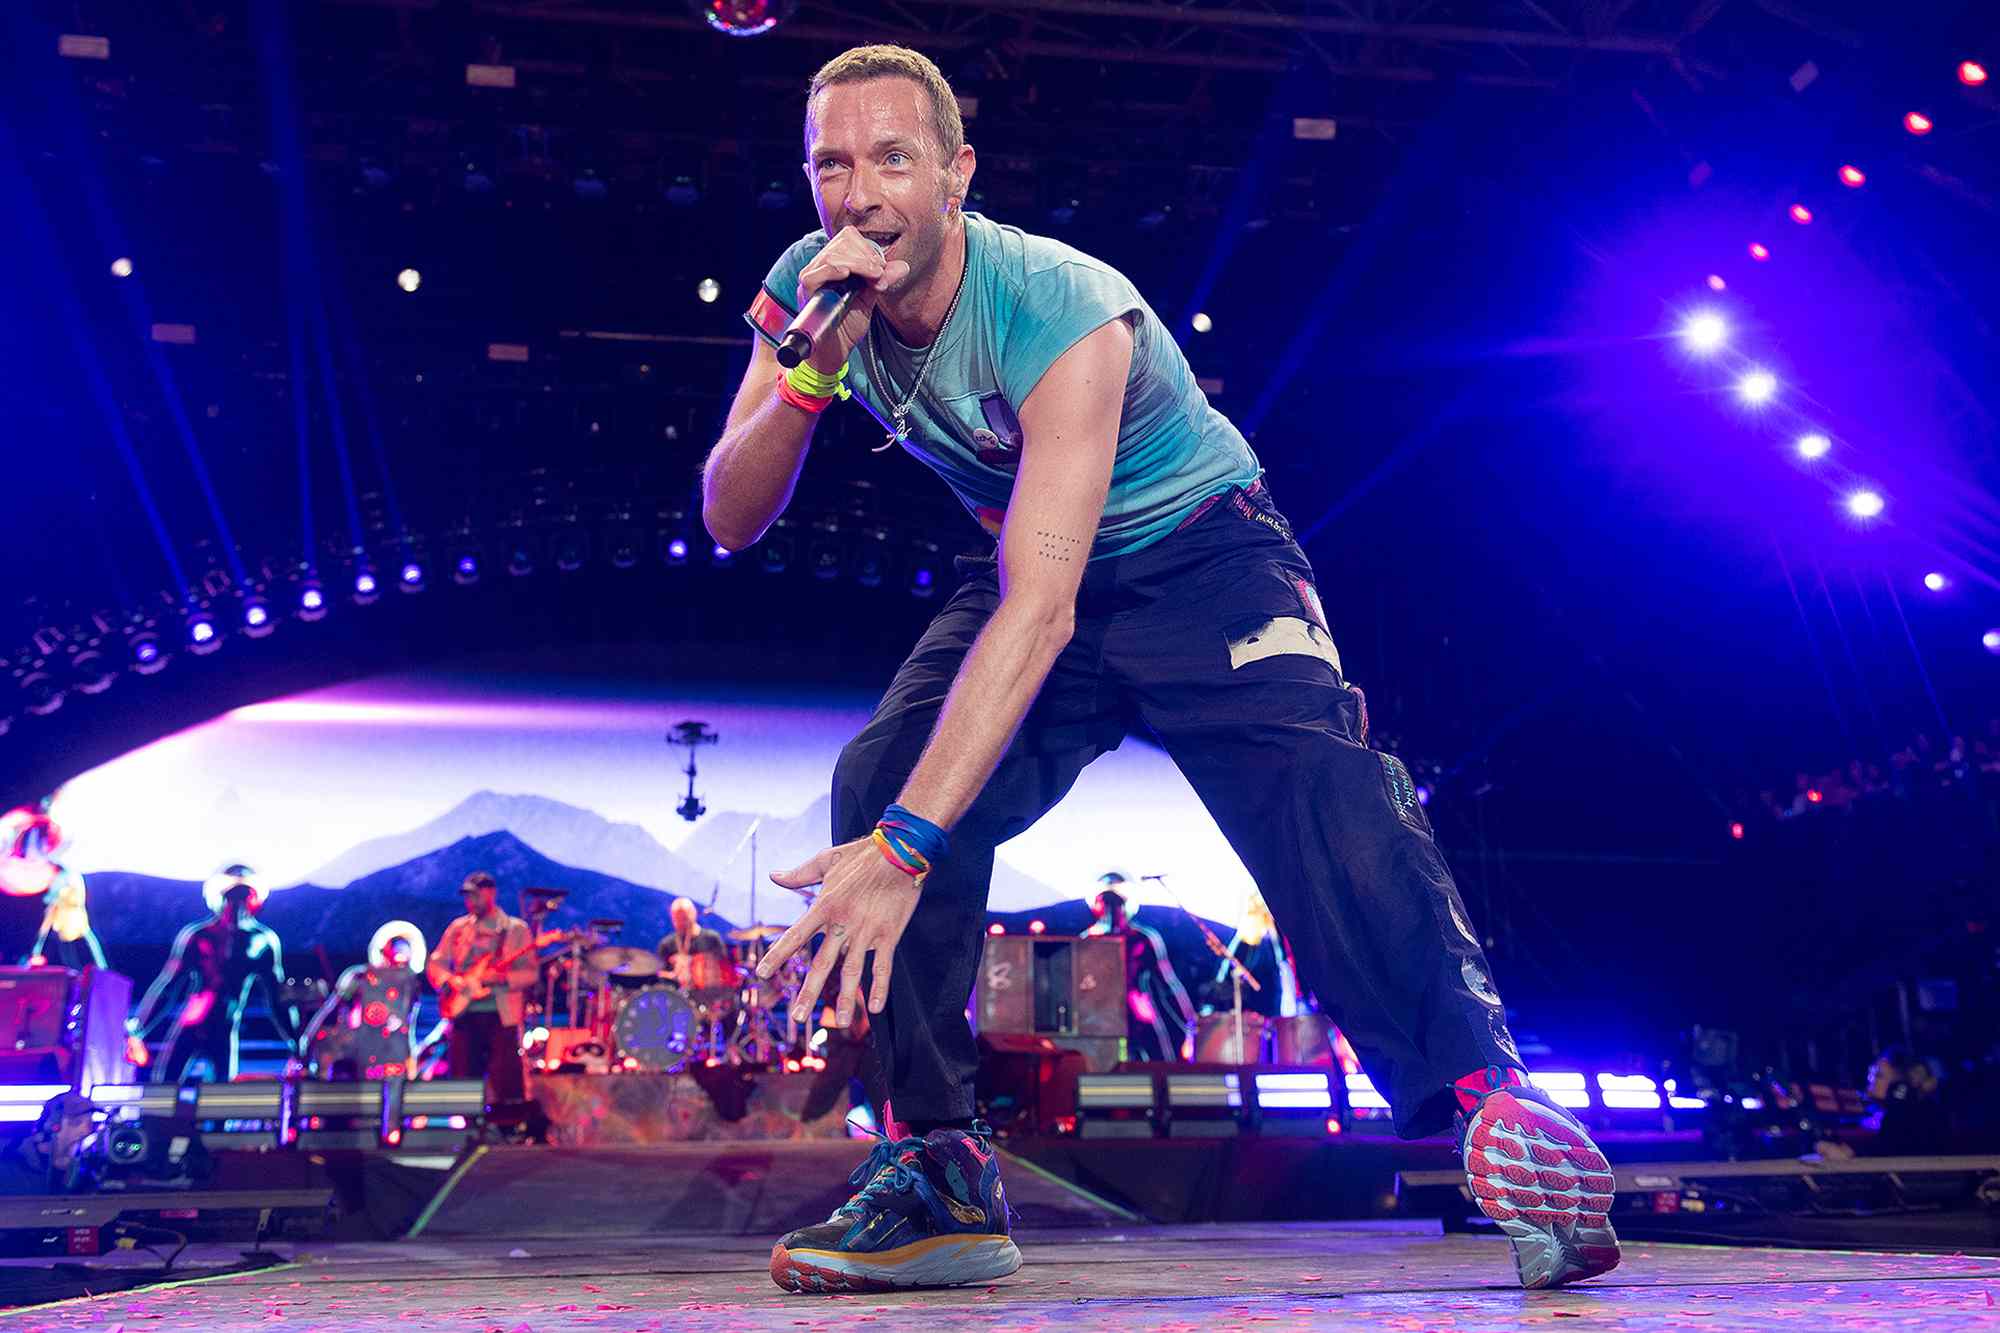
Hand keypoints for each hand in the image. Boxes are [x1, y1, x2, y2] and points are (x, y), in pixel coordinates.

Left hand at [758, 837, 920, 1028]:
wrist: (901, 850)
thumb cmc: (862, 854)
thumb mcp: (826, 860)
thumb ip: (798, 874)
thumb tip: (773, 876)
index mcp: (824, 905)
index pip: (795, 936)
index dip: (778, 956)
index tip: (762, 974)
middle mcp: (842, 923)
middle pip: (822, 964)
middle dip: (809, 992)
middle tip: (798, 1016)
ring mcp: (866, 931)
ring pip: (853, 971)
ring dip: (845, 998)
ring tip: (839, 1022)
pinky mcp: (889, 934)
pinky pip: (883, 966)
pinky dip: (879, 987)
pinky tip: (874, 1008)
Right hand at [795, 227, 911, 373]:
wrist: (835, 352)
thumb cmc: (848, 325)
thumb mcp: (870, 300)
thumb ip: (882, 281)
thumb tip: (903, 266)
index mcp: (836, 264)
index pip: (849, 238)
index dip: (868, 248)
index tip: (880, 269)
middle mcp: (821, 266)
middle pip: (843, 241)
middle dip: (866, 256)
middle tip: (878, 274)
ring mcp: (812, 277)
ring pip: (832, 254)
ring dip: (858, 263)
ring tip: (871, 278)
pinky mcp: (806, 292)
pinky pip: (815, 273)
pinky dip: (833, 270)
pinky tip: (846, 274)